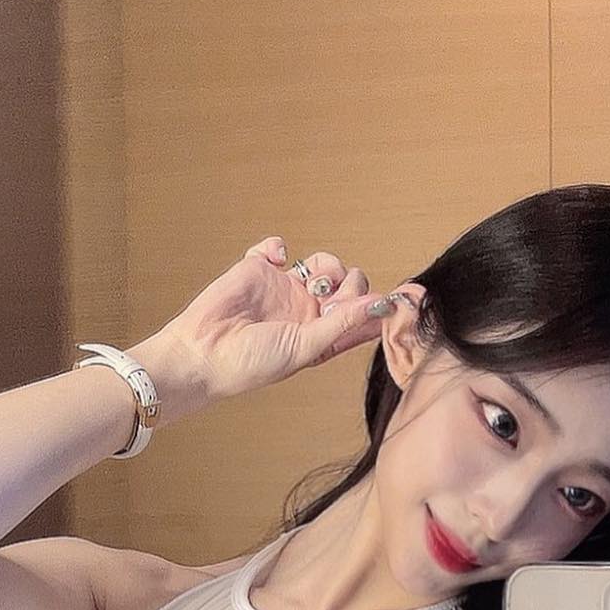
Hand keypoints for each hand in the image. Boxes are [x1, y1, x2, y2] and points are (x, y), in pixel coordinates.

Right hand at [128, 235, 396, 424]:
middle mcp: (307, 312)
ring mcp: (283, 288)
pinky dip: (276, 245)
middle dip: (352, 284)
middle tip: (334, 296)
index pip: (362, 316)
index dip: (383, 306)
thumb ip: (343, 324)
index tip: (407, 297)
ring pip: (322, 263)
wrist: (203, 354)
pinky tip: (269, 259)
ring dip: (325, 264)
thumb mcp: (305, 348)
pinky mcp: (257, 268)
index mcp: (323, 336)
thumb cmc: (252, 363)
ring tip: (309, 280)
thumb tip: (382, 306)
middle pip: (349, 284)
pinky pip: (276, 247)